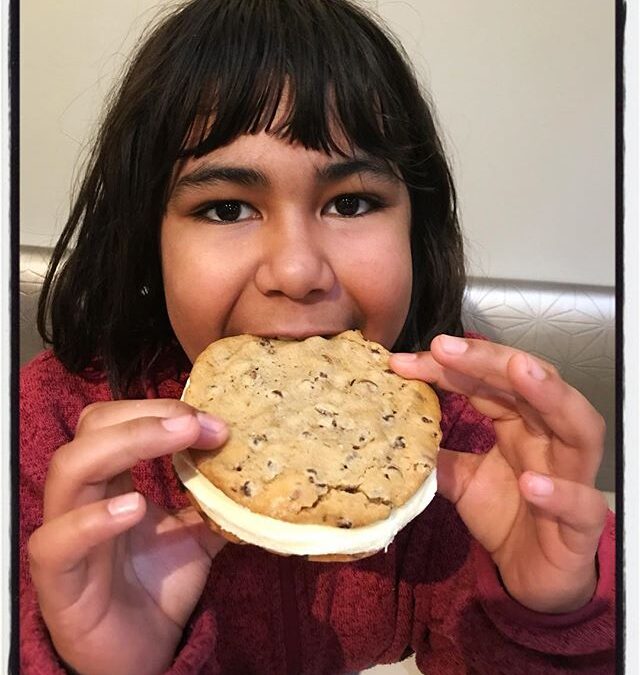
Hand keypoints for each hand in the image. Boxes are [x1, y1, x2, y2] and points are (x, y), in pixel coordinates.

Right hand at [28, 399, 228, 674]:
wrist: (144, 653)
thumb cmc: (160, 586)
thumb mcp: (198, 533)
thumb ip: (215, 500)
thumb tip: (252, 467)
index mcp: (113, 479)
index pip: (118, 420)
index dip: (160, 410)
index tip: (213, 422)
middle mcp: (85, 497)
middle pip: (92, 430)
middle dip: (146, 417)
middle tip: (196, 423)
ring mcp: (67, 535)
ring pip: (69, 470)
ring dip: (125, 444)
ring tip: (175, 440)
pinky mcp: (59, 582)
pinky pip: (55, 543)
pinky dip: (91, 520)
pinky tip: (133, 507)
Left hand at [390, 335, 608, 613]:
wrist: (532, 575)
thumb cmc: (506, 514)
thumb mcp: (461, 479)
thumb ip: (436, 451)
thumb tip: (393, 427)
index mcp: (519, 424)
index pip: (487, 383)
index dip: (449, 367)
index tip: (403, 362)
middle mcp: (548, 439)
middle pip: (529, 387)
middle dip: (490, 361)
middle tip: (445, 347)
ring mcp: (572, 477)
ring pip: (577, 426)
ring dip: (548, 395)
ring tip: (517, 371)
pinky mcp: (582, 524)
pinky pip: (581, 503)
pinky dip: (559, 491)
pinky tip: (532, 482)